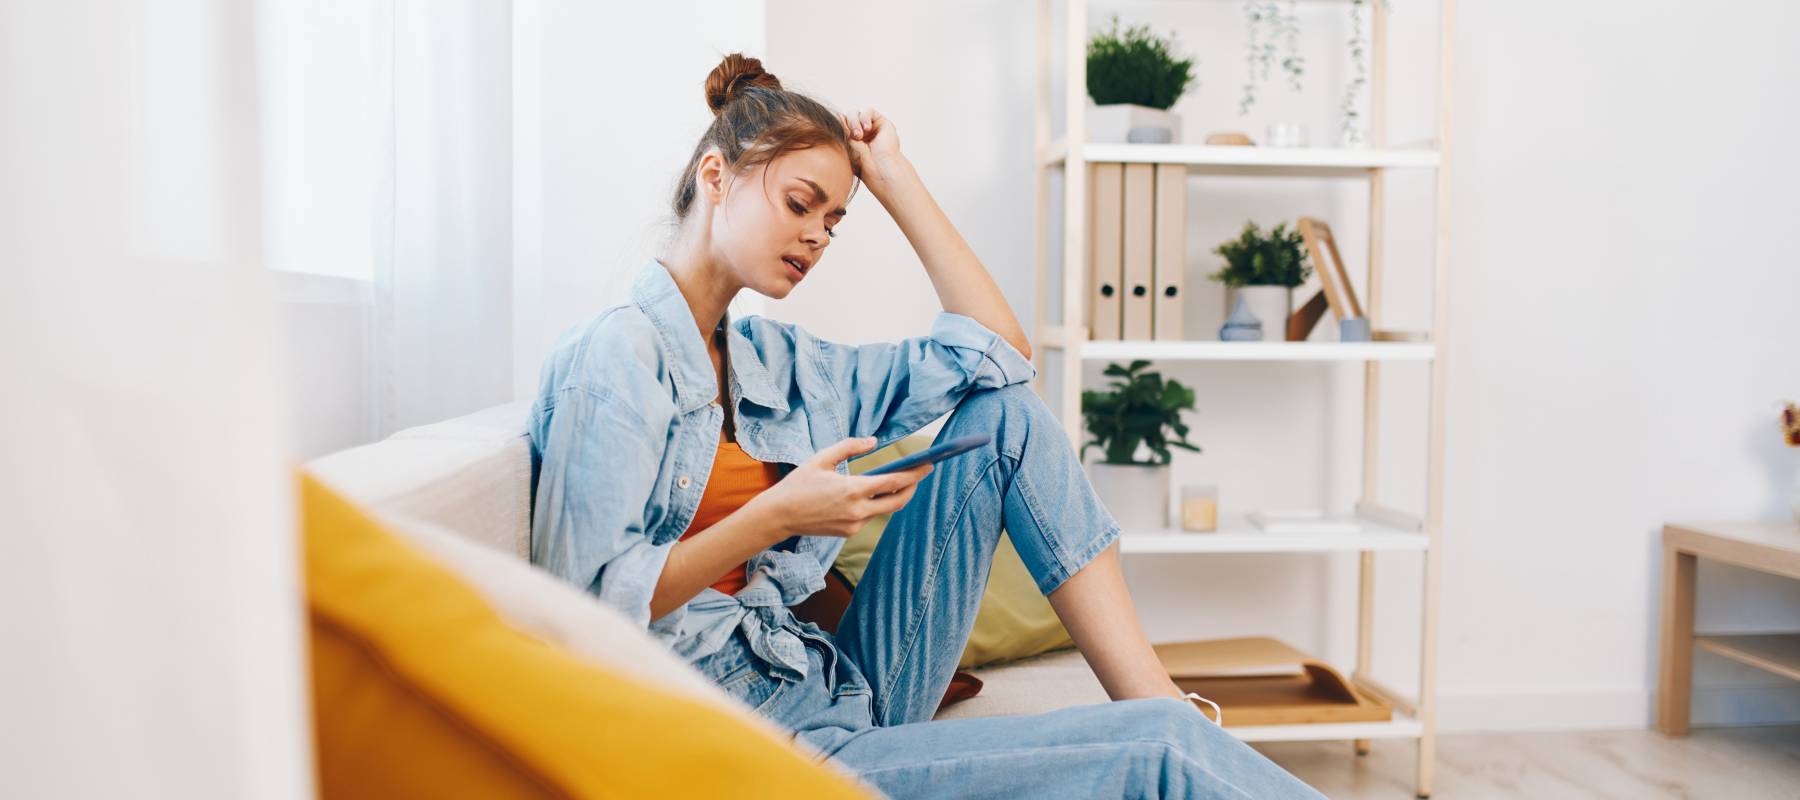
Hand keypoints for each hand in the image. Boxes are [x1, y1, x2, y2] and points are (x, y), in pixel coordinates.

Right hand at [746, 436, 932, 538]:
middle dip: (912, 487)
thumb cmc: (798, 483)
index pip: (894, 482)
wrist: (779, 516)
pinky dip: (875, 503)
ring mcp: (854, 524)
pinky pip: (870, 516)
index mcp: (852, 490)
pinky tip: (874, 492)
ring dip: (893, 495)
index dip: (915, 474)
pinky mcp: (849, 532)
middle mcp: (857, 511)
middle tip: (920, 473)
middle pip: (897, 501)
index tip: (929, 464)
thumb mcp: (822, 458)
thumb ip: (849, 446)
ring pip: (884, 509)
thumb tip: (873, 441)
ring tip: (900, 479)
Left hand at [840, 107, 907, 188]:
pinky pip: (868, 110)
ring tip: (859, 135)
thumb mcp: (846, 144)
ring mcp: (871, 127)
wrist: (879, 169)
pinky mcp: (881, 122)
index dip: (839, 125)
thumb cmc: (862, 163)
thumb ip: (842, 129)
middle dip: (848, 125)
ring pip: (856, 113)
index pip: (840, 124)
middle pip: (847, 117)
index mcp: (850, 139)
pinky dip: (865, 117)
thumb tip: (838, 115)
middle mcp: (861, 132)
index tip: (839, 135)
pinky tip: (867, 128)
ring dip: (855, 122)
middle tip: (854, 137)